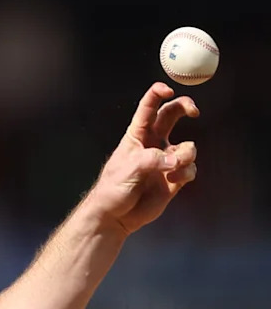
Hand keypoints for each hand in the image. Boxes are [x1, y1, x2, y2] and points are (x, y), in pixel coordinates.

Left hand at [87, 83, 198, 235]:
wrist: (115, 217)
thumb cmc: (113, 190)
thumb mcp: (128, 168)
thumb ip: (152, 159)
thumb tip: (175, 160)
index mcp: (138, 135)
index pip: (149, 107)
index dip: (158, 94)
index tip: (168, 91)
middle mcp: (154, 143)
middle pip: (173, 114)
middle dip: (186, 107)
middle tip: (194, 112)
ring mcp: (165, 160)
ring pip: (188, 146)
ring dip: (185, 154)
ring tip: (172, 167)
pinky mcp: (174, 178)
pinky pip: (190, 169)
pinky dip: (185, 173)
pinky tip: (173, 181)